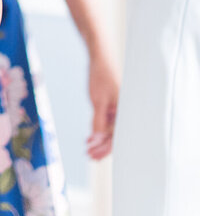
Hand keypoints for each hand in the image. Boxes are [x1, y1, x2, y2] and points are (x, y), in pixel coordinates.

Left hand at [85, 46, 117, 160]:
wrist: (99, 59)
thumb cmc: (101, 77)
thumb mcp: (98, 101)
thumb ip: (98, 121)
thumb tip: (96, 140)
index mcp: (125, 111)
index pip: (117, 136)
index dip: (105, 148)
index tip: (95, 156)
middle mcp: (123, 112)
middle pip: (114, 135)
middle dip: (102, 147)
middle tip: (90, 156)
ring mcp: (117, 108)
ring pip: (109, 130)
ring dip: (99, 140)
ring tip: (89, 150)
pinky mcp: (111, 105)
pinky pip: (106, 122)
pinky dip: (98, 130)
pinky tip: (90, 138)